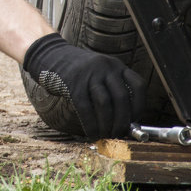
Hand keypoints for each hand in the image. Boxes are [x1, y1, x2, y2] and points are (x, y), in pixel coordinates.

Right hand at [21, 33, 146, 138]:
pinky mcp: (73, 84)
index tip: (135, 120)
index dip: (139, 106)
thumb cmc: (77, 71)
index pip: (138, 85)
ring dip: (107, 125)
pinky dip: (91, 125)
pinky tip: (91, 133)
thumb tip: (123, 120)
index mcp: (115, 65)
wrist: (50, 55)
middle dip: (122, 121)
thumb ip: (110, 89)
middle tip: (119, 133)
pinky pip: (85, 109)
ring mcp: (88, 75)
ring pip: (105, 105)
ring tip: (106, 135)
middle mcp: (105, 67)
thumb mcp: (99, 71)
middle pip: (122, 98)